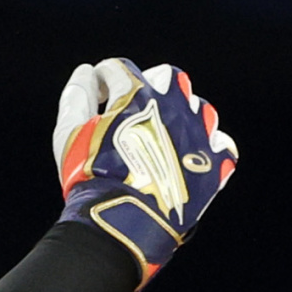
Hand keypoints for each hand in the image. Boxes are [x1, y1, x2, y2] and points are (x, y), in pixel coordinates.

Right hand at [52, 58, 235, 286]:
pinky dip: (206, 149)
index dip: (103, 80)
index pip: (120, 70)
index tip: (97, 97)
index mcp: (137, 94)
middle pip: (168, 78)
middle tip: (133, 112)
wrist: (123, 221)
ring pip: (199, 109)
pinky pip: (221, 145)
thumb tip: (86, 72)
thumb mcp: (70, 133)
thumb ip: (77, 96)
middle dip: (149, 88)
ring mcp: (199, 133)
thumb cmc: (91, 177)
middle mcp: (174, 105)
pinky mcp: (215, 163)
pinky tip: (187, 160)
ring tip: (162, 138)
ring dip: (181, 116)